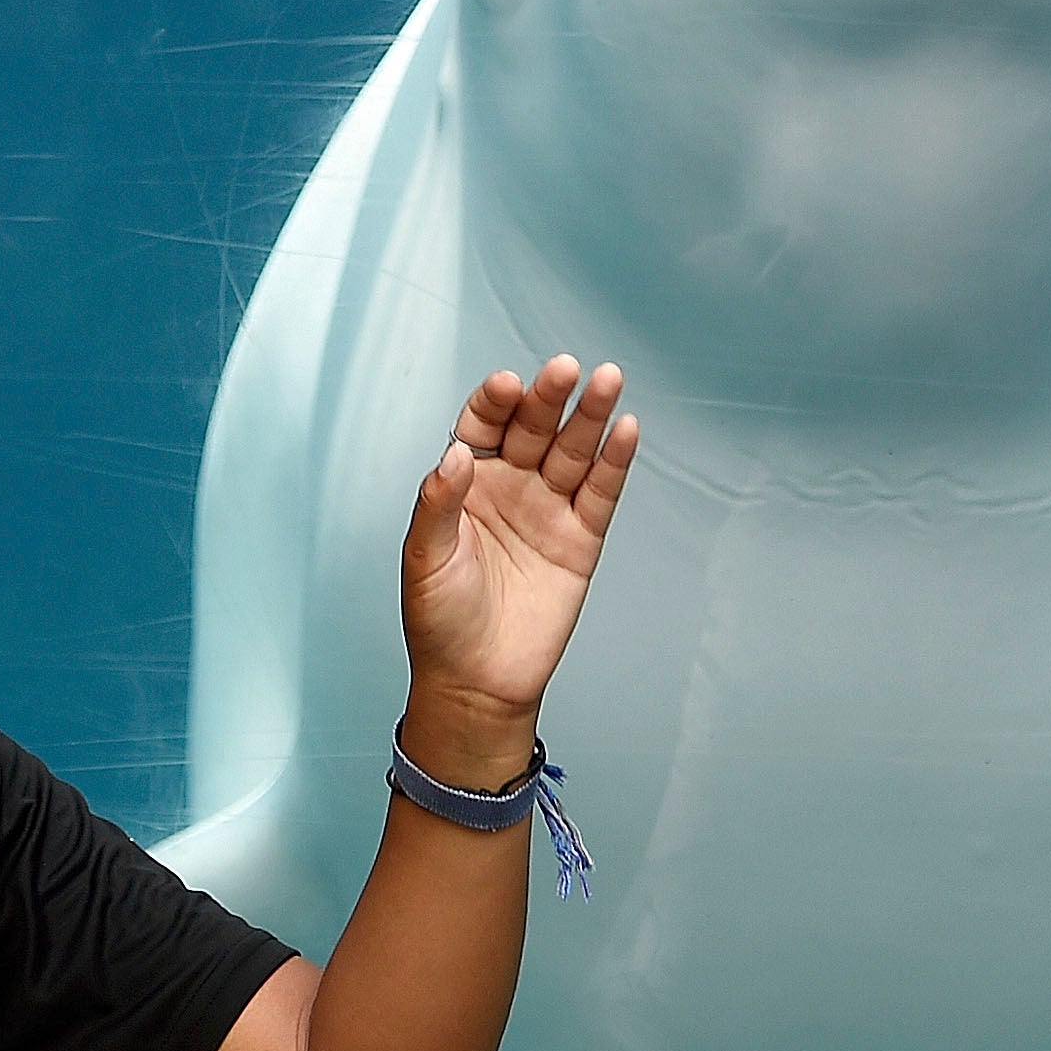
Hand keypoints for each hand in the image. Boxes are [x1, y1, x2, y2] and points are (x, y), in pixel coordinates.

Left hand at [396, 358, 638, 764]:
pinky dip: (615, 461)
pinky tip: (625, 428)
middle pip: (533, 428)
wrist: (477, 681)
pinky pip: (601, 493)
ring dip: (590, 415)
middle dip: (548, 397)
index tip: (506, 385)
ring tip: (606, 380)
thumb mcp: (424, 559)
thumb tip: (455, 453)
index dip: (494, 402)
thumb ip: (438, 503)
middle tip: (564, 368)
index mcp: (465, 483)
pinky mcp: (581, 539)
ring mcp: (548, 509)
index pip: (482, 426)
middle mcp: (509, 486)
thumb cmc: (439, 620)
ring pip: (573, 451)